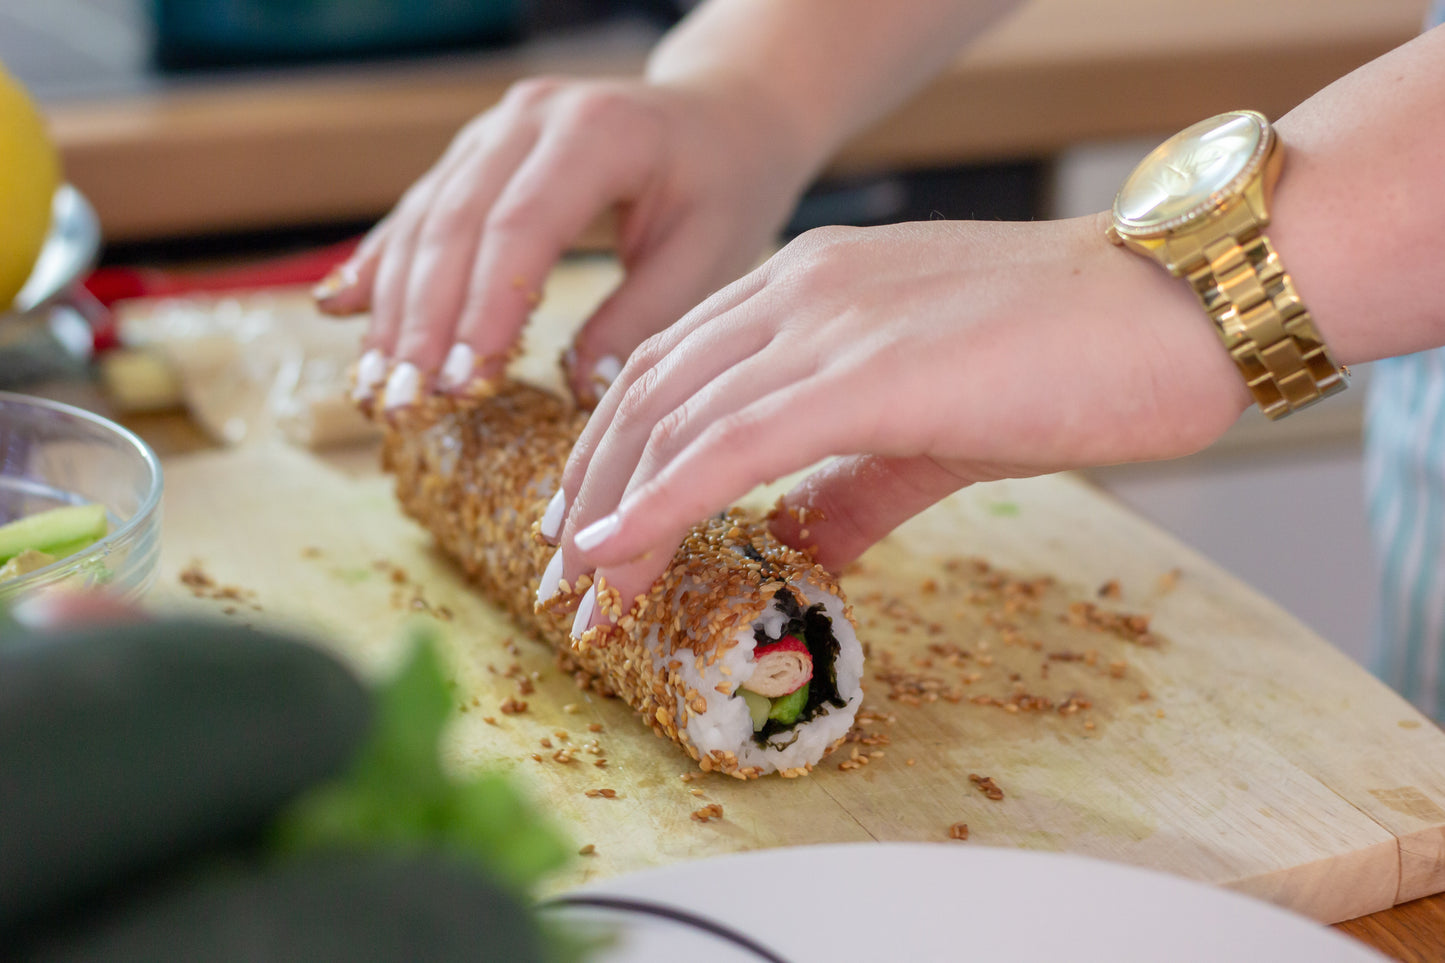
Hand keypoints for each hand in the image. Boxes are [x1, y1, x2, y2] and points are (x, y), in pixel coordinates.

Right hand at [317, 75, 812, 404]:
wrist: (723, 117)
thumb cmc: (726, 185)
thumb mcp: (710, 254)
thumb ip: (644, 317)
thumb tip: (578, 389)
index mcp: (596, 131)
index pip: (520, 225)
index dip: (481, 307)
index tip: (459, 382)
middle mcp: (530, 119)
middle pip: (455, 223)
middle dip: (422, 320)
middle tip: (402, 402)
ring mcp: (494, 132)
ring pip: (425, 220)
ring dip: (394, 307)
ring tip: (374, 385)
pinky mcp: (476, 155)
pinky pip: (421, 212)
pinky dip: (383, 266)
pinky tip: (340, 310)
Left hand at [543, 215, 1249, 633]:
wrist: (1176, 306)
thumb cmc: (1071, 357)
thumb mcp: (931, 429)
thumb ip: (850, 485)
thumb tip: (794, 546)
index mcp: (808, 289)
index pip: (676, 370)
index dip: (619, 455)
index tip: (595, 533)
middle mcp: (799, 289)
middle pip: (649, 391)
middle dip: (594, 488)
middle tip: (568, 577)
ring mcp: (829, 321)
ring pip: (675, 416)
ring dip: (614, 507)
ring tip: (585, 589)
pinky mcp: (867, 370)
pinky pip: (731, 441)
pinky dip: (661, 498)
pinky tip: (619, 549)